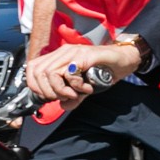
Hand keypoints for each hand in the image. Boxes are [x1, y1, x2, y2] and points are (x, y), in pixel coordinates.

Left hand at [23, 41, 141, 104]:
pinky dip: (75, 86)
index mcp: (60, 56)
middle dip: (48, 91)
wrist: (126, 59)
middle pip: (38, 72)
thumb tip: (63, 106)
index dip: (35, 85)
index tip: (49, 97)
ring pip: (50, 73)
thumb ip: (73, 96)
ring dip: (60, 89)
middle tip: (63, 97)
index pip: (33, 68)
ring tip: (74, 94)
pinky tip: (86, 89)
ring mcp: (73, 52)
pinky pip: (70, 73)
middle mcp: (64, 52)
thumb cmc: (106, 69)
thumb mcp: (86, 85)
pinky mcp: (84, 56)